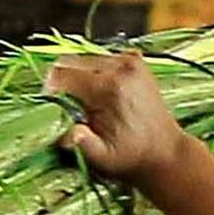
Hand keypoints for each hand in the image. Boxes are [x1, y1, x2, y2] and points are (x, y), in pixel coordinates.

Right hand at [46, 50, 197, 193]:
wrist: (165, 151)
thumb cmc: (131, 156)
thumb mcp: (103, 158)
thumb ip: (83, 144)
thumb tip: (69, 133)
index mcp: (110, 87)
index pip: (62, 75)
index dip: (49, 89)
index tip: (49, 106)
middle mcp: (121, 67)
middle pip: (71, 61)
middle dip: (61, 80)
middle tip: (63, 105)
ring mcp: (130, 61)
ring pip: (85, 56)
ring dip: (76, 74)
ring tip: (82, 100)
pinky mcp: (135, 61)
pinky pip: (101, 57)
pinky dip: (93, 70)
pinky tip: (98, 91)